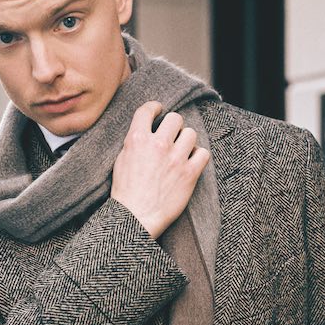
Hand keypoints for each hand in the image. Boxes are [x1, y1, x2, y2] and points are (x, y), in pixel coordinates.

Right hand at [111, 100, 209, 237]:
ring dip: (187, 141)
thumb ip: (134, 143)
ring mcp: (175, 159)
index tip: (159, 110)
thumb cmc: (125, 193)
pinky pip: (203, 153)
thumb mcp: (121, 161)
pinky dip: (198, 157)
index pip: (147, 110)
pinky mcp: (190, 174)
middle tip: (172, 136)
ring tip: (181, 152)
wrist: (135, 217)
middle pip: (175, 119)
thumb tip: (145, 132)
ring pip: (191, 133)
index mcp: (137, 139)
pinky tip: (191, 163)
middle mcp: (158, 145)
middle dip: (174, 126)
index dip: (155, 107)